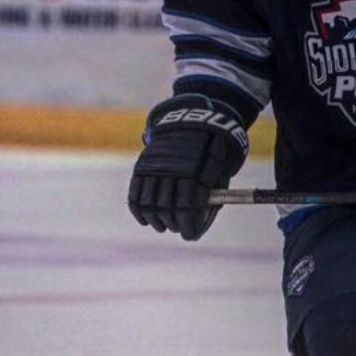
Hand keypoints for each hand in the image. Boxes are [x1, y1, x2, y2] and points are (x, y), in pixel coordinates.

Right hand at [128, 96, 248, 240]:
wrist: (193, 120)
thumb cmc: (212, 151)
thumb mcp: (220, 169)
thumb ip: (211, 196)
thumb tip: (200, 224)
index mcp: (194, 169)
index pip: (187, 206)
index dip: (188, 225)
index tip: (190, 235)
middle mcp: (171, 168)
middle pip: (166, 207)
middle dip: (173, 223)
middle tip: (178, 228)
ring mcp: (154, 166)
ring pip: (149, 203)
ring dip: (156, 220)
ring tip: (163, 226)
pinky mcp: (142, 166)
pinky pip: (135, 194)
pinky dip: (138, 210)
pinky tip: (145, 219)